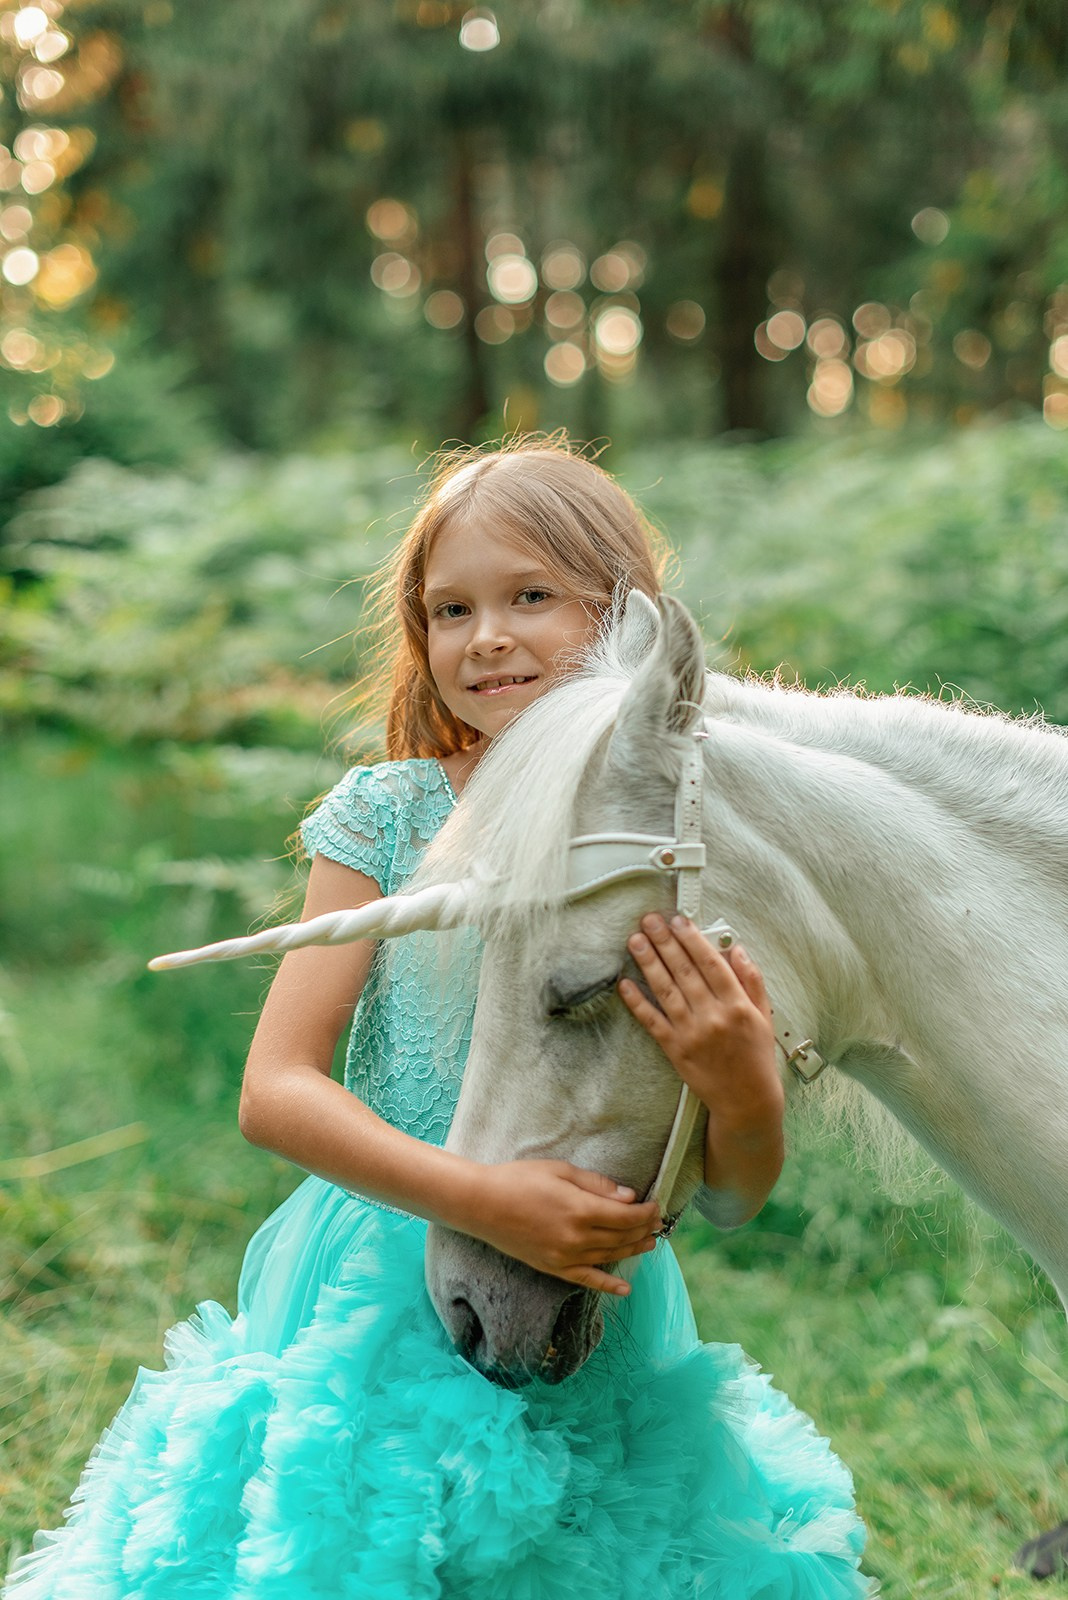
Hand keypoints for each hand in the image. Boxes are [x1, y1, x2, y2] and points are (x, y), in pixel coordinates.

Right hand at [463, 1160, 662, 1296]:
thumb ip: (597, 1185)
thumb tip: (628, 1197)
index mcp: (581, 1209)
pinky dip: (607, 1284)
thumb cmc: (520, 1179)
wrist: (483, 1204)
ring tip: (650, 1243)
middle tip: (657, 1222)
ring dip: (633, 1250)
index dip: (646, 1212)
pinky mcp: (554, 1267)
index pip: (626, 1216)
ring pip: (610, 1256)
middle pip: (622, 1237)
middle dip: (643, 1229)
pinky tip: (624, 1288)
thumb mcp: (561, 1171)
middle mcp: (577, 1237)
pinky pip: (587, 1279)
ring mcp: (566, 1256)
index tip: (656, 1205)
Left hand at [618, 914, 783, 1220]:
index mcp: (737, 1005)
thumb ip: (752, 981)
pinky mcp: (674, 1050)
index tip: (678, 920)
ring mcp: (691, 1033)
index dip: (693, 940)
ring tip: (635, 940)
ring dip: (648, 963)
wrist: (747, 1101)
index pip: (711, 964)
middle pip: (684, 971)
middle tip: (648, 919)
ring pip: (665, 990)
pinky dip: (637, 1002)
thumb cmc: (756, 1056)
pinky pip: (652, 1022)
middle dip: (665, 942)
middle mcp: (713, 1016)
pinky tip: (624, 983)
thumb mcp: (764, 1016)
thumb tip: (737, 949)